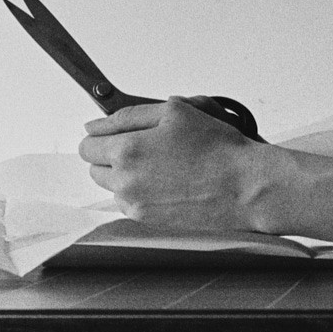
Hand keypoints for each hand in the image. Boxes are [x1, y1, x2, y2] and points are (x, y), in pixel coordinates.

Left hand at [78, 96, 260, 232]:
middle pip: (95, 167)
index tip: (115, 131)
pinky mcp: (149, 221)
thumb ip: (129, 115)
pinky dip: (141, 191)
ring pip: (112, 186)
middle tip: (146, 144)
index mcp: (126, 151)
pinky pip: (130, 203)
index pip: (87, 144)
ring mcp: (135, 205)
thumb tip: (97, 124)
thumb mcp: (174, 111)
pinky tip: (168, 181)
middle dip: (112, 153)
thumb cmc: (217, 148)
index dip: (102, 133)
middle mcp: (124, 182)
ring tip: (162, 162)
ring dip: (126, 173)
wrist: (245, 187)